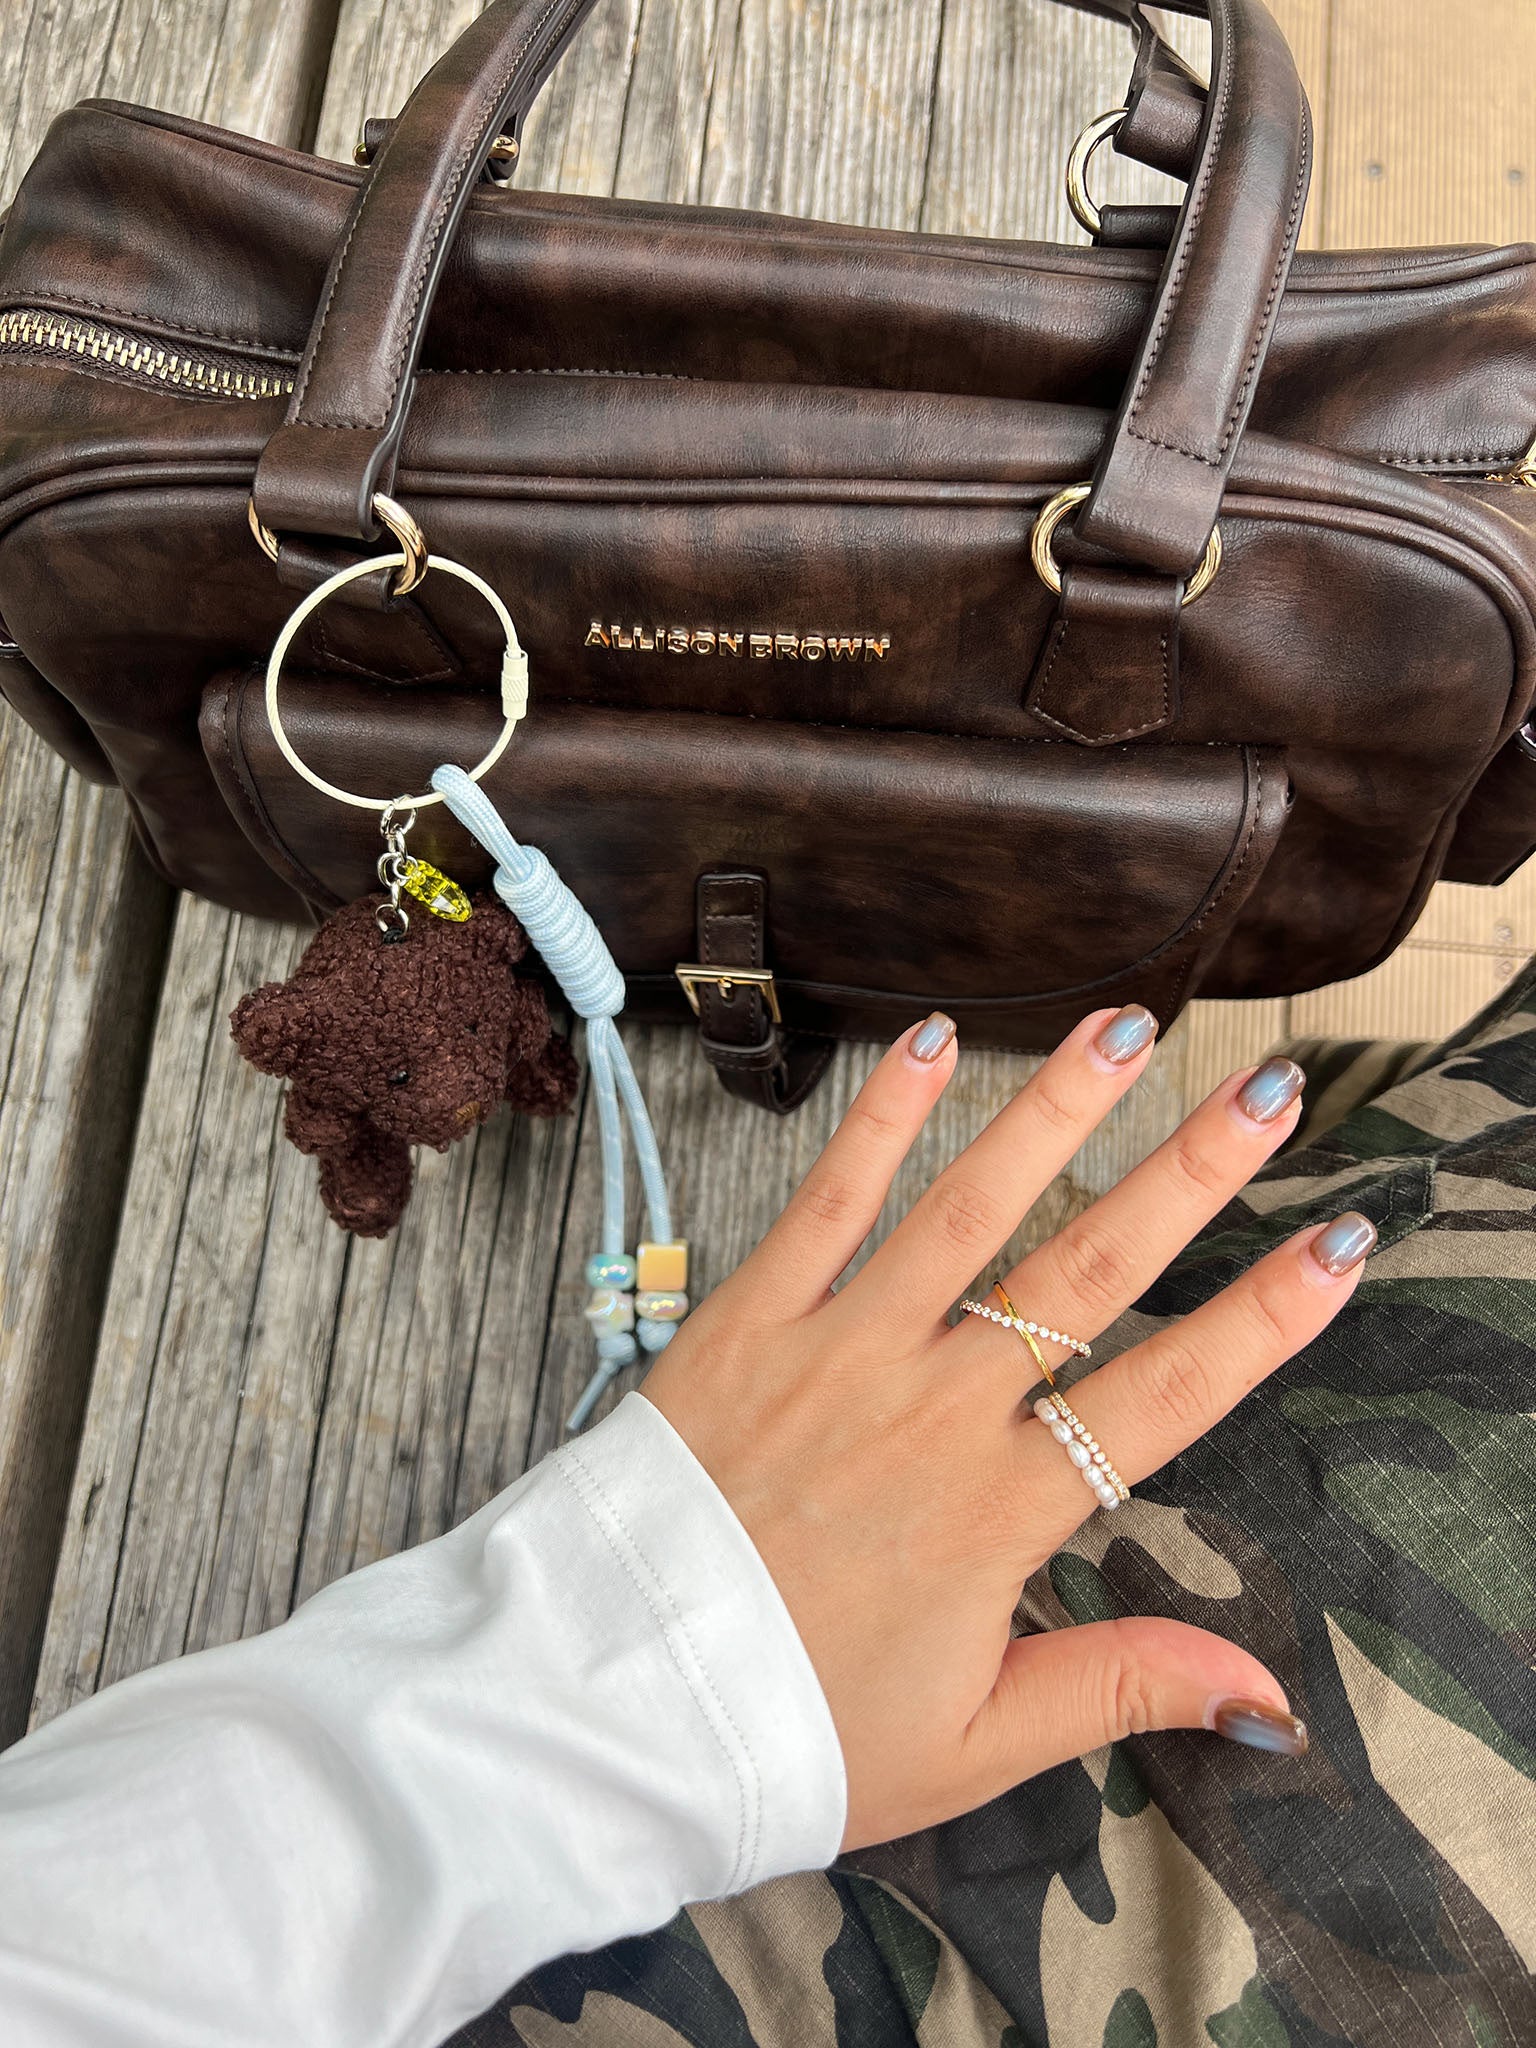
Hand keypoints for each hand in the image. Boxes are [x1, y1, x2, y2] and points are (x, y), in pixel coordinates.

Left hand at [640, 1005, 1375, 1851]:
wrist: (607, 1706)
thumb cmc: (791, 1731)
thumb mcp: (971, 1744)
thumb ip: (1118, 1686)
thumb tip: (1264, 1690)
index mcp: (996, 1513)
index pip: (1164, 1398)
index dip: (1263, 1321)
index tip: (1338, 1244)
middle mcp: (931, 1411)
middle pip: (1087, 1273)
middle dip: (1190, 1174)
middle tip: (1269, 1090)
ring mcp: (838, 1352)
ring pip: (969, 1212)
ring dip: (1054, 1113)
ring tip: (1125, 1030)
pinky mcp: (748, 1322)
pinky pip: (824, 1204)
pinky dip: (875, 1121)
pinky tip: (924, 1038)